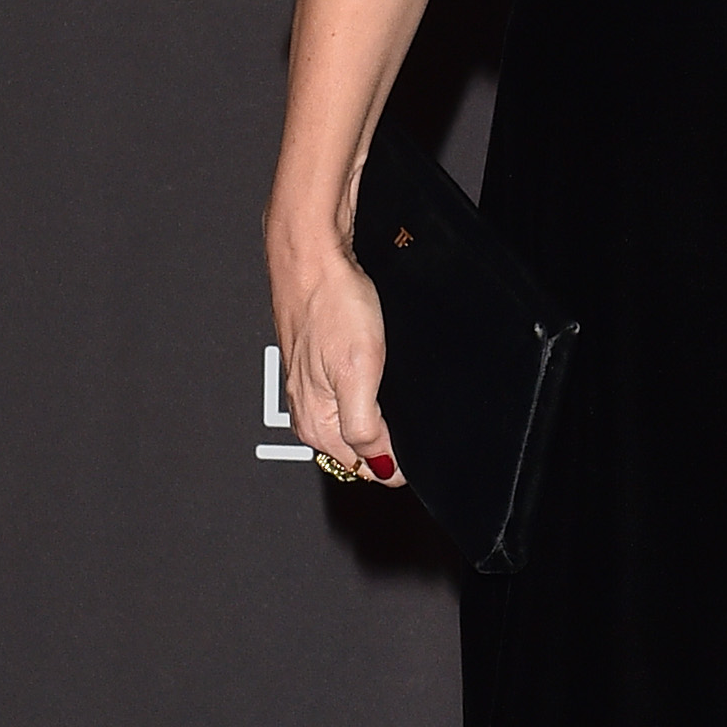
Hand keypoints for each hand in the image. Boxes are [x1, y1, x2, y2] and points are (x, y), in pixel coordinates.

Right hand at [268, 227, 402, 485]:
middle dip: (389, 441)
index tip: (418, 441)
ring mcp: (311, 389)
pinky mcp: (318, 366)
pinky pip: (351, 396)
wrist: (313, 256)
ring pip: (357, 422)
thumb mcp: (359, 374)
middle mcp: (308, 412)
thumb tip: (383, 469)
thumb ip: (367, 428)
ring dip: (381, 415)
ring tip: (393, 385)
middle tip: (408, 408)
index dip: (398, 460)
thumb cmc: (332, 305)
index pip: (367, 468)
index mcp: (316, 424)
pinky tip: (381, 370)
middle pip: (360, 450)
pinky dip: (371, 391)